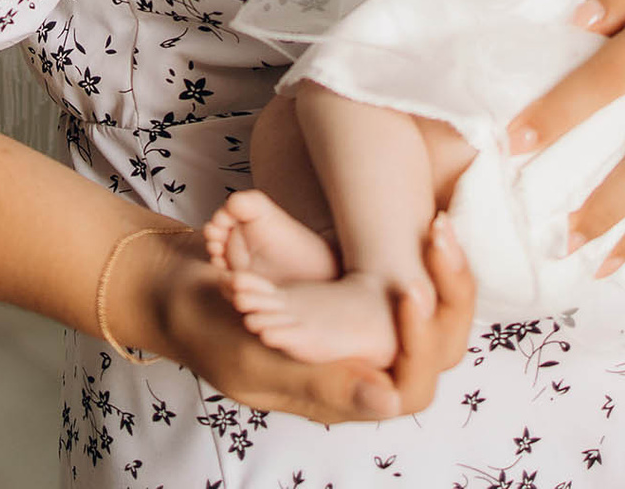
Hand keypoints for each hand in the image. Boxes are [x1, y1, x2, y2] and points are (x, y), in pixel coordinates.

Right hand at [134, 215, 475, 421]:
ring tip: (440, 227)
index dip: (419, 343)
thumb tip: (390, 400)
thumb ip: (321, 381)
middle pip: (434, 350)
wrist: (176, 292)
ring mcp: (357, 337)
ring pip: (431, 317)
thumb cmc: (205, 330)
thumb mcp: (255, 360)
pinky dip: (426, 258)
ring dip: (445, 273)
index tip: (408, 288)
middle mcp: (357, 370)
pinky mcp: (354, 303)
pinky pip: (411, 291)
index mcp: (337, 396)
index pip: (408, 388)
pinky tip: (431, 224)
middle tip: (437, 239)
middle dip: (448, 294)